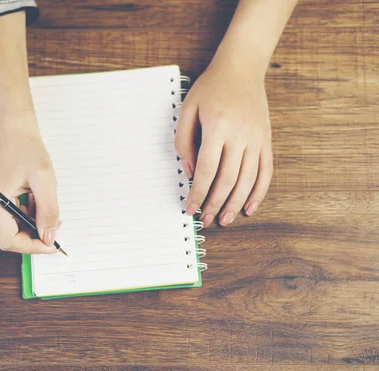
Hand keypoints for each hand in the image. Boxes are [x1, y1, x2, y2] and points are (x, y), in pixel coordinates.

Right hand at [0, 123, 59, 253]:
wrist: (17, 130)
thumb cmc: (28, 148)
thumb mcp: (44, 180)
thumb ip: (48, 211)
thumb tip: (49, 238)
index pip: (8, 239)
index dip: (31, 247)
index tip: (51, 245)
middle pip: (9, 237)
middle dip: (34, 237)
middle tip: (55, 231)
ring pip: (13, 228)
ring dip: (33, 226)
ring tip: (47, 209)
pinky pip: (13, 216)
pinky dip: (29, 215)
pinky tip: (39, 202)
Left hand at [175, 59, 272, 227]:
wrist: (242, 68)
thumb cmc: (211, 88)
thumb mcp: (187, 110)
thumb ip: (184, 141)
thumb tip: (190, 173)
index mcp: (217, 127)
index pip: (206, 170)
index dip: (198, 193)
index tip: (190, 209)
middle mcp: (240, 135)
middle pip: (228, 179)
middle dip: (214, 204)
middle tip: (205, 220)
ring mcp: (257, 138)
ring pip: (248, 180)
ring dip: (235, 203)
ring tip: (224, 219)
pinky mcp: (266, 140)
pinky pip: (266, 171)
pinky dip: (259, 192)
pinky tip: (249, 208)